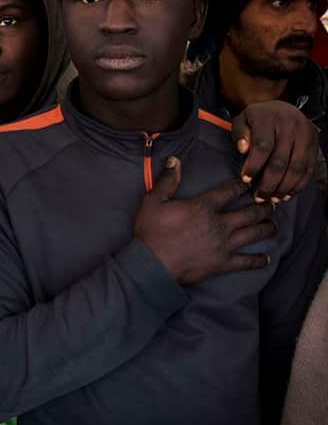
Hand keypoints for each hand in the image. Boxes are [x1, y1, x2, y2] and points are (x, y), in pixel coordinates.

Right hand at [134, 157, 275, 284]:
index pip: (230, 191)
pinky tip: (266, 258)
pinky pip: (248, 262)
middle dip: (264, 206)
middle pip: (251, 212)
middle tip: (271, 203)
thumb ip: (167, 180)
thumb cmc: (151, 232)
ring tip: (273, 224)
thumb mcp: (153, 201)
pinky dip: (259, 260)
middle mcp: (220, 224)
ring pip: (255, 233)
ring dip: (267, 227)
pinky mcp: (223, 263)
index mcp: (204, 206)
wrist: (152, 264)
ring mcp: (224, 245)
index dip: (243, 185)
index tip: (250, 183)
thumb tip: (175, 160)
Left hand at [232, 101, 316, 202]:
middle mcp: (290, 125)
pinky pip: (309, 168)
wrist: (282, 108)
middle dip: (269, 183)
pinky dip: (298, 184)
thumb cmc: (257, 118)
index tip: (245, 180)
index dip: (254, 166)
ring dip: (284, 187)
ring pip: (297, 167)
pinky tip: (286, 194)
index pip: (262, 146)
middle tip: (259, 196)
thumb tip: (242, 149)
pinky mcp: (314, 143)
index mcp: (269, 117)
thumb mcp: (242, 120)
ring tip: (272, 199)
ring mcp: (305, 134)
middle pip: (280, 161)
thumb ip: (239, 134)